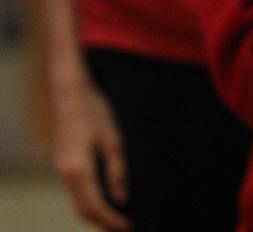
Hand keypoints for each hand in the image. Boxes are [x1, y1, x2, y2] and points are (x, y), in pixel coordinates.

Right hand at [52, 81, 130, 230]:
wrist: (72, 96)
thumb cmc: (96, 114)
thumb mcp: (114, 141)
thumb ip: (117, 172)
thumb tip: (121, 199)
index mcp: (78, 169)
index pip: (94, 206)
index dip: (111, 220)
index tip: (128, 227)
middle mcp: (66, 173)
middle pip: (82, 209)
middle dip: (103, 222)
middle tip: (125, 227)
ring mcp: (62, 170)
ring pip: (77, 202)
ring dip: (96, 213)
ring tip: (119, 217)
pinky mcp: (64, 165)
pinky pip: (76, 191)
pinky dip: (90, 200)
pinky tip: (108, 200)